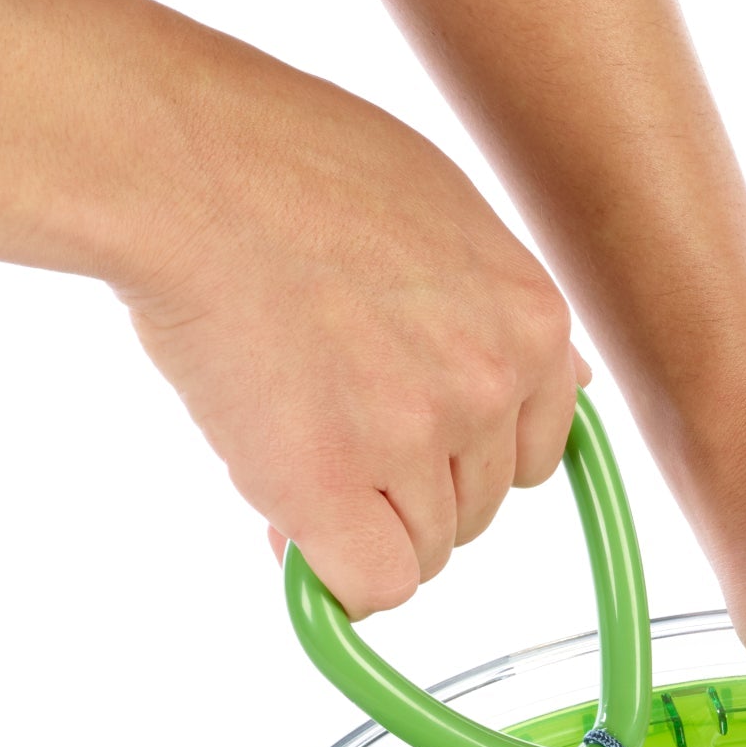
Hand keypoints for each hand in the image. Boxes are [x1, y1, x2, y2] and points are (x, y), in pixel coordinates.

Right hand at [116, 55, 585, 616]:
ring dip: (359, 525)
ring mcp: (414, 433)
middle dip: (406, 493)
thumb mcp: (443, 210)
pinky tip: (288, 526)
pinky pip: (370, 586)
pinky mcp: (330, 478)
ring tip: (286, 440)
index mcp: (530, 319)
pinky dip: (332, 580)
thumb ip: (499, 310)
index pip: (534, 453)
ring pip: (420, 552)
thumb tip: (566, 383)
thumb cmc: (286, 164)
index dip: (463, 459)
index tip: (406, 437)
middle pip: (475, 510)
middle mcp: (490, 381)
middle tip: (324, 427)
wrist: (179, 160)